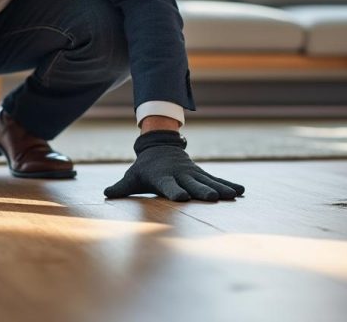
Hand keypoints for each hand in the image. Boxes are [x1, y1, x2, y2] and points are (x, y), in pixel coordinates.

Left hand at [104, 130, 244, 201]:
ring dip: (221, 188)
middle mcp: (180, 175)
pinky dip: (229, 184)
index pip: (168, 185)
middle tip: (213, 198)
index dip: (174, 190)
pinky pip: (216, 179)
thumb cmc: (144, 168)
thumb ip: (121, 187)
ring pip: (208, 181)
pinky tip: (241, 191)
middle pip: (192, 184)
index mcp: (162, 177)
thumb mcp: (132, 176)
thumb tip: (105, 194)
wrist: (160, 147)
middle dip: (203, 191)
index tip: (182, 197)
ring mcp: (192, 174)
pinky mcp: (201, 174)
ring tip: (234, 195)